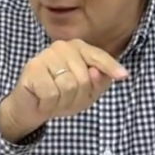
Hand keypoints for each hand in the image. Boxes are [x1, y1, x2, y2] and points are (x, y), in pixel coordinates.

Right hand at [0, 40, 127, 141]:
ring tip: (54, 100)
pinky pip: (52, 93)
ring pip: (69, 86)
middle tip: (65, 100)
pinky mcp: (33, 68)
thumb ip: (97, 83)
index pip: (98, 56)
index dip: (110, 67)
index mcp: (78, 48)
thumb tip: (97, 73)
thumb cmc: (61, 96)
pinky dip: (49, 104)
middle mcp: (62, 47)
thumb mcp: (86, 93)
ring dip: (63, 102)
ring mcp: (46, 55)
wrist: (31, 107)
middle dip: (78, 97)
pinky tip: (43, 100)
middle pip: (84, 78)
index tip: (124, 76)